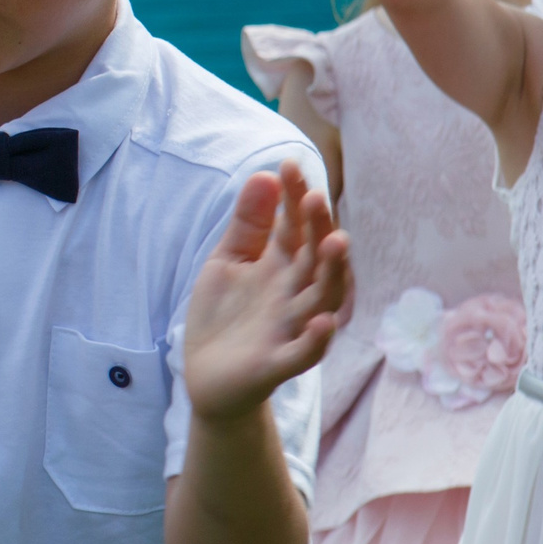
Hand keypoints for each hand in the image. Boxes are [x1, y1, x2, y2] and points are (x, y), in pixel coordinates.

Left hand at [182, 161, 350, 421]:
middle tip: (316, 197)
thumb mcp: (229, 261)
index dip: (295, 199)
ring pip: (321, 300)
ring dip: (332, 273)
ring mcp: (290, 329)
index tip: (289, 165)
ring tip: (337, 242)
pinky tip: (322, 321)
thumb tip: (265, 175)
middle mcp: (294, 296)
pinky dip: (316, 339)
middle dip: (318, 229)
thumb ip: (249, 224)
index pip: (295, 228)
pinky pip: (304, 353)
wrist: (208, 378)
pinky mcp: (278, 363)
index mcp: (282, 269)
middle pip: (315, 259)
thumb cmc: (226, 316)